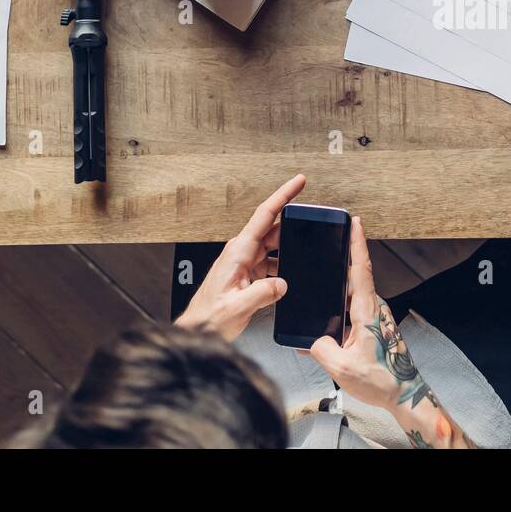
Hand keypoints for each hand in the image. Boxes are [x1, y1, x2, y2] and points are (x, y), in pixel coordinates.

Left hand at [175, 174, 304, 340]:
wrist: (197, 329)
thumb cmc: (208, 318)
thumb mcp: (237, 307)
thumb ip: (264, 293)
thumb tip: (283, 283)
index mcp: (237, 252)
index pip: (264, 215)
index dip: (283, 195)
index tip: (298, 182)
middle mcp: (240, 252)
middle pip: (273, 230)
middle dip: (294, 230)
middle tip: (313, 233)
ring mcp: (244, 262)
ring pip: (274, 248)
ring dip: (288, 253)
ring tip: (301, 261)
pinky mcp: (247, 273)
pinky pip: (270, 262)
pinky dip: (282, 267)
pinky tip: (287, 278)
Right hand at [310, 220, 474, 447]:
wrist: (404, 394)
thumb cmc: (381, 380)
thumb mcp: (341, 367)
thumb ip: (320, 348)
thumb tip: (312, 340)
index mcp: (367, 311)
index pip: (361, 269)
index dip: (358, 244)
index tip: (355, 222)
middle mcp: (374, 309)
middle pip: (356, 277)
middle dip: (344, 258)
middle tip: (331, 240)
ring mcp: (375, 318)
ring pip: (353, 296)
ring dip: (340, 288)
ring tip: (322, 282)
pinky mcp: (374, 329)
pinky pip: (354, 312)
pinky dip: (341, 310)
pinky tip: (328, 323)